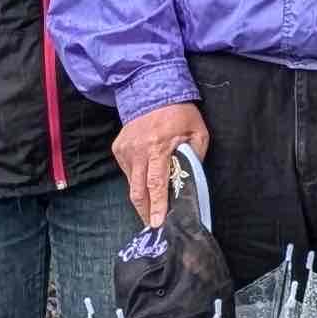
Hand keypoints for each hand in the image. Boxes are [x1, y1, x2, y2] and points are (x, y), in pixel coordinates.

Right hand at [113, 100, 207, 229]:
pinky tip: (146, 182)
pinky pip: (128, 173)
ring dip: (141, 199)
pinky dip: (137, 181)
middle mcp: (138, 151)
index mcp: (158, 147)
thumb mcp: (197, 132)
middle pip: (138, 191)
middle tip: (153, 225)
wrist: (151, 92)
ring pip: (132, 184)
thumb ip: (195, 156)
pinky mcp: (118, 149)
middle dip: (145, 211)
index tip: (157, 223)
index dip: (157, 205)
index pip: (156, 183)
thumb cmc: (179, 113)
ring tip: (151, 210)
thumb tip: (190, 179)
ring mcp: (125, 151)